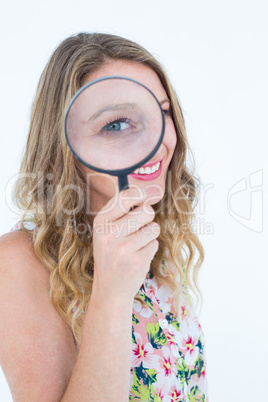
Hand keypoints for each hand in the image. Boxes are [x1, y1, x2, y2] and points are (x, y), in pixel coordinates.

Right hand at [91, 187, 159, 303]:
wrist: (109, 289)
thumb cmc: (112, 254)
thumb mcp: (108, 231)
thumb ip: (125, 210)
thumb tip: (154, 191)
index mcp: (100, 223)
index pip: (125, 197)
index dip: (142, 194)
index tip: (151, 195)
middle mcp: (109, 234)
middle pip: (146, 211)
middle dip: (148, 218)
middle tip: (138, 229)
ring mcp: (123, 248)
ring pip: (153, 227)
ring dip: (149, 235)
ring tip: (136, 245)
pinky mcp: (137, 261)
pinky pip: (155, 243)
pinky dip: (150, 249)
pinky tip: (137, 257)